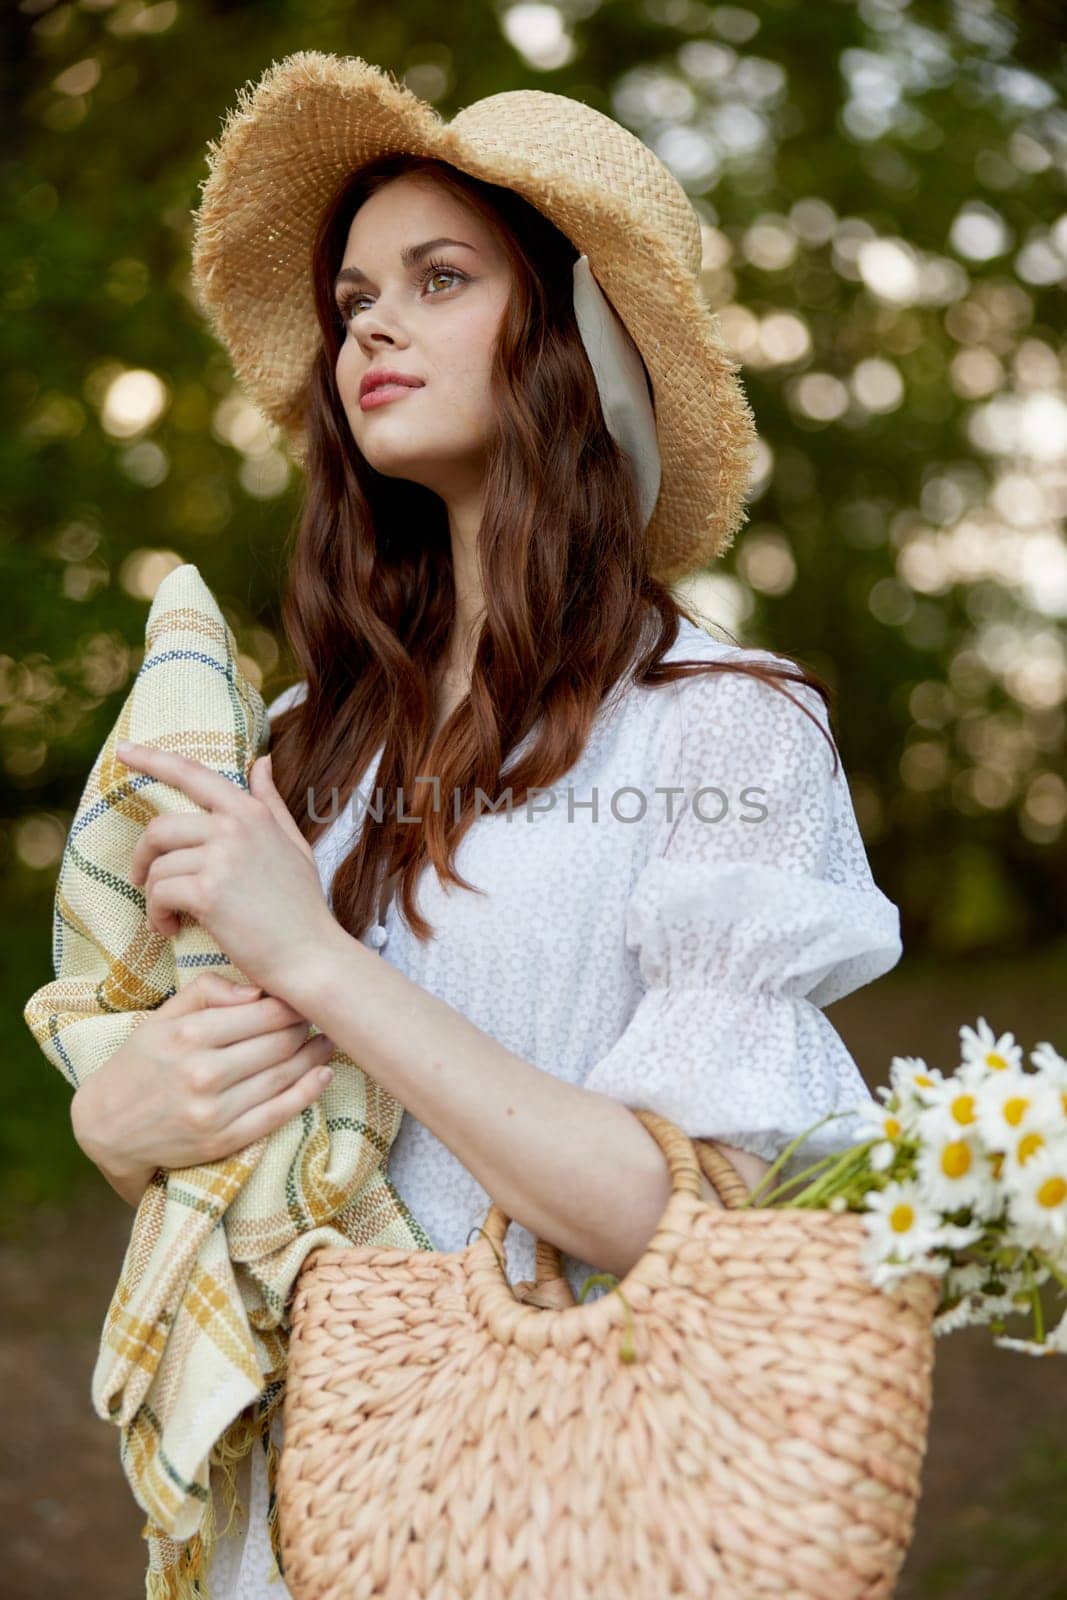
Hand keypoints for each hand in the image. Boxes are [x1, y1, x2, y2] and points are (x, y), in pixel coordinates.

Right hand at [70, 972, 336, 1203]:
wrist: (108, 1126)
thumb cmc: (141, 1062)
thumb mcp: (163, 1017)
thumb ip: (206, 991)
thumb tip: (257, 990)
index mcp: (190, 1035)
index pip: (264, 1012)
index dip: (292, 1003)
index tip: (302, 997)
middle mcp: (204, 1073)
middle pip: (280, 1042)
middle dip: (306, 1027)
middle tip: (319, 1018)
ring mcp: (215, 1111)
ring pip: (284, 1075)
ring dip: (314, 1056)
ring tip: (327, 1041)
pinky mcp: (224, 1141)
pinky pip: (278, 1114)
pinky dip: (308, 1092)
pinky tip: (323, 1075)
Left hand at [116, 739, 334, 999]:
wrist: (311, 956)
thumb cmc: (302, 907)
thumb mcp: (294, 845)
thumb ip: (271, 802)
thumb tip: (262, 761)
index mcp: (252, 813)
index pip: (193, 774)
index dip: (153, 759)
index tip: (123, 752)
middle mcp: (235, 827)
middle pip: (160, 828)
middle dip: (143, 858)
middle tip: (143, 882)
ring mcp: (222, 858)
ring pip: (157, 867)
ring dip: (153, 896)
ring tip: (168, 917)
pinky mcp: (208, 892)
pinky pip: (159, 894)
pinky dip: (156, 915)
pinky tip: (170, 929)